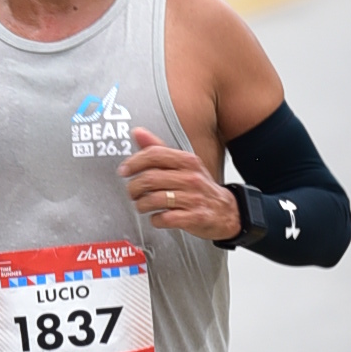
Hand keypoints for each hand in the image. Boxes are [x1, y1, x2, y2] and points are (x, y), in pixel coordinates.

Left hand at [118, 126, 240, 240]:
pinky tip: (156, 217)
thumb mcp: (183, 164)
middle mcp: (191, 177)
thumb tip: (137, 132)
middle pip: (150, 178)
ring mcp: (194, 198)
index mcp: (187, 161)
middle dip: (134, 188)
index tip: (124, 171)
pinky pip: (165, 218)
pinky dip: (155, 219)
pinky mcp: (195, 217)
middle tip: (132, 192)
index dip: (134, 162)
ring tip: (142, 205)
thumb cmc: (199, 187)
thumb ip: (159, 149)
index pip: (154, 155)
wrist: (227, 211)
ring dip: (142, 205)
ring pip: (154, 199)